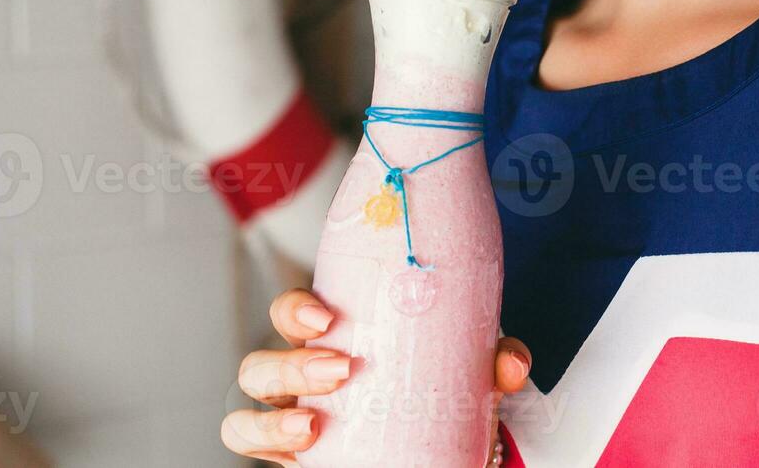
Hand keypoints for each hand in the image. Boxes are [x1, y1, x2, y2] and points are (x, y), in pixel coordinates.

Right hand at [220, 287, 532, 466]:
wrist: (442, 439)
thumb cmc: (436, 381)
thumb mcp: (465, 365)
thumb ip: (490, 358)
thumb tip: (509, 364)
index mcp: (335, 335)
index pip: (294, 310)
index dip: (297, 308)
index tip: (328, 317)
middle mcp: (302, 371)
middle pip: (263, 359)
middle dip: (292, 363)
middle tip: (340, 368)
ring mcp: (291, 411)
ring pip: (248, 405)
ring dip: (270, 415)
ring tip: (311, 425)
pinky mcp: (290, 450)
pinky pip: (254, 442)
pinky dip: (264, 442)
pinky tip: (300, 448)